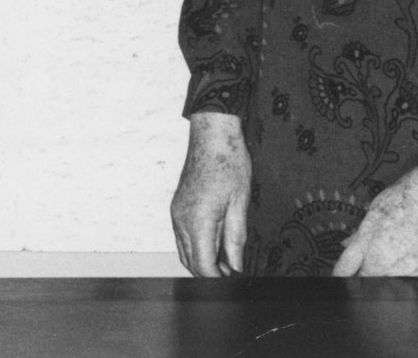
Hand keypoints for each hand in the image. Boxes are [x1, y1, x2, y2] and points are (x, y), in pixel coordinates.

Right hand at [172, 112, 250, 276]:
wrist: (212, 135)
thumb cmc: (229, 163)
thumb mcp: (240, 203)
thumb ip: (236, 238)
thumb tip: (236, 266)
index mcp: (198, 220)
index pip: (202, 265)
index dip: (217, 279)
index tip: (232, 282)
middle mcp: (181, 219)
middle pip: (190, 262)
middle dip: (209, 273)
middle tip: (232, 273)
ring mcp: (176, 212)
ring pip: (184, 250)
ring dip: (202, 260)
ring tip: (226, 259)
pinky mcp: (177, 206)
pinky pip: (183, 236)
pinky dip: (196, 245)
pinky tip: (214, 241)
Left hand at [331, 167, 417, 276]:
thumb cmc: (407, 196)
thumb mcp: (375, 209)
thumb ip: (360, 233)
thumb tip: (346, 245)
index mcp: (367, 241)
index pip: (344, 269)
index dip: (339, 274)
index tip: (340, 275)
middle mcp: (383, 260)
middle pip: (364, 281)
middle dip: (361, 277)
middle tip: (364, 269)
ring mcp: (404, 270)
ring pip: (385, 287)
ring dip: (381, 280)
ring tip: (387, 266)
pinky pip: (407, 285)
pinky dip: (402, 280)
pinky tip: (403, 268)